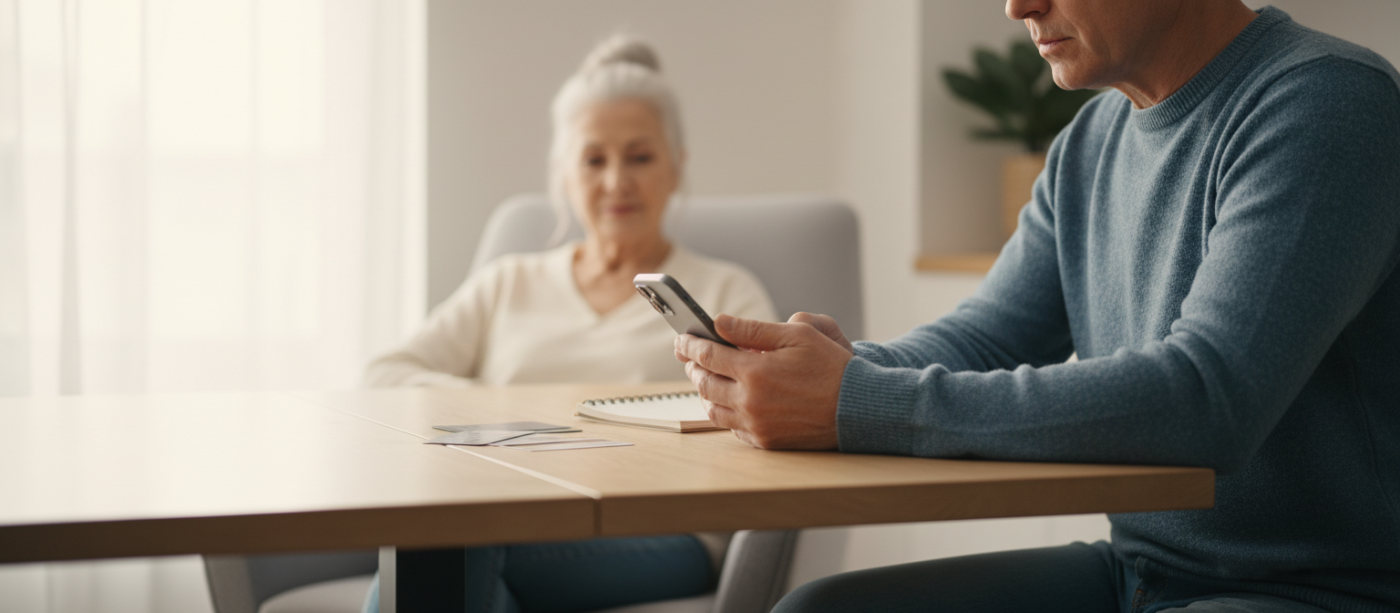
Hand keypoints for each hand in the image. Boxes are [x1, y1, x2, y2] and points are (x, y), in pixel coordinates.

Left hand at [673, 313, 854, 449]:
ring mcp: (755, 424)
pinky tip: (730, 400)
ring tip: (709, 377)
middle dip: (694, 366)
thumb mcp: (797, 336)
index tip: (682, 338)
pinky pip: (731, 427)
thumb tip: (719, 323)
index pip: (707, 354)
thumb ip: (753, 329)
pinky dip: (724, 411)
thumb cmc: (831, 367)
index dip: (690, 344)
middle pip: (704, 382)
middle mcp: (749, 401)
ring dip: (705, 390)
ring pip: (713, 408)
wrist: (857, 408)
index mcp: (754, 372)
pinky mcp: (764, 441)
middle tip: (692, 356)